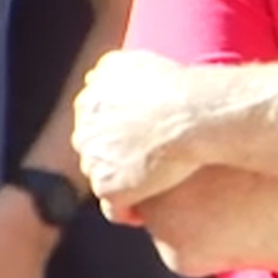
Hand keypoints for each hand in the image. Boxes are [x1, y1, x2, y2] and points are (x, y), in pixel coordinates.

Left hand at [73, 50, 204, 223]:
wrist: (192, 116)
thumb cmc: (179, 89)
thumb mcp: (138, 63)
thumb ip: (117, 69)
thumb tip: (111, 72)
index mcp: (91, 102)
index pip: (99, 123)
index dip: (123, 133)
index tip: (145, 140)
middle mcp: (85, 131)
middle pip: (96, 151)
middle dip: (117, 158)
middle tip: (149, 167)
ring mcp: (96, 163)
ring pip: (105, 180)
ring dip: (124, 184)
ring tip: (152, 192)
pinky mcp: (112, 189)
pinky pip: (115, 210)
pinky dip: (129, 212)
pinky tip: (145, 214)